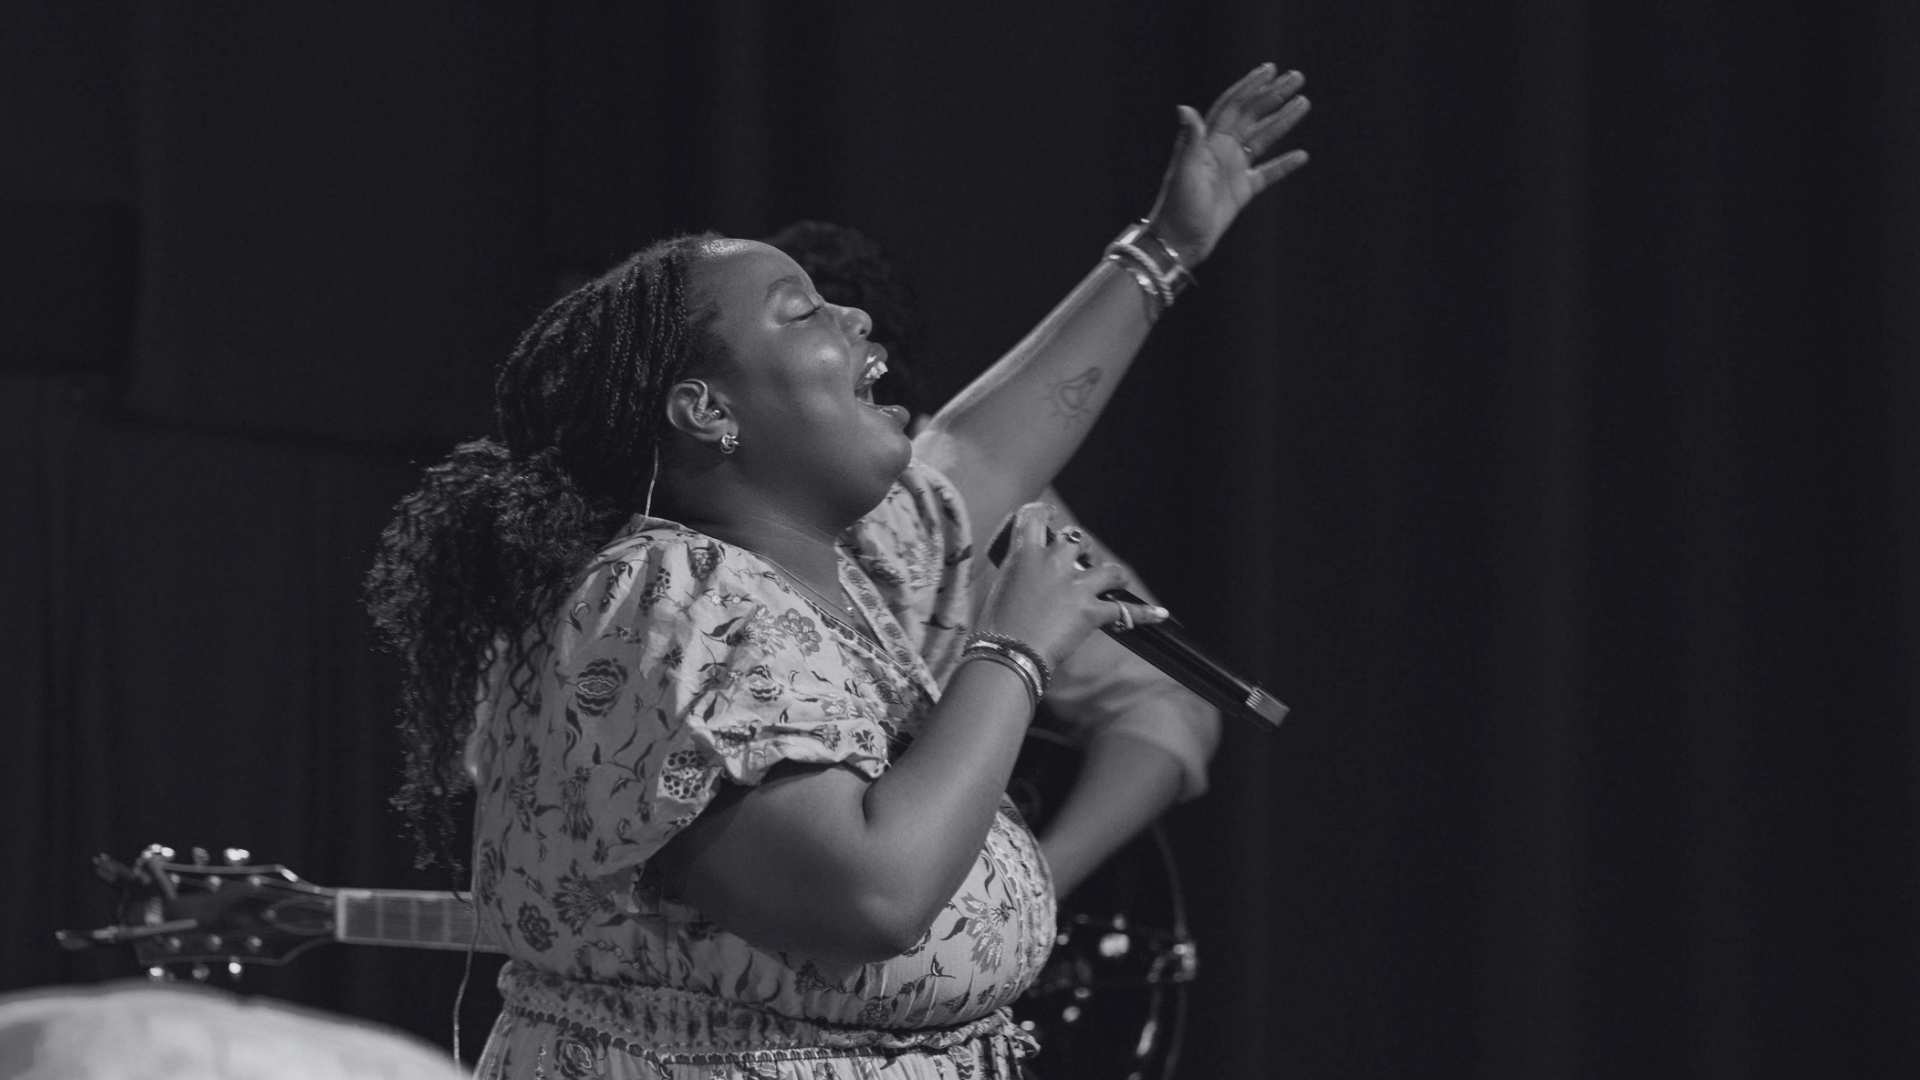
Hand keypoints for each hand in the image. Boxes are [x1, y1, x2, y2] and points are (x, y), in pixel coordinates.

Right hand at [977, 503, 1168, 667]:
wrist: (1009, 653)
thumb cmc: (995, 627)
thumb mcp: (998, 589)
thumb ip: (1016, 575)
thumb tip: (1023, 577)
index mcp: (1024, 554)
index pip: (1035, 517)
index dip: (1045, 512)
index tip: (1051, 515)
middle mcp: (1053, 563)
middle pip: (1076, 539)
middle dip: (1081, 547)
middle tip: (1080, 559)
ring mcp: (1075, 586)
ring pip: (1109, 569)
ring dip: (1113, 573)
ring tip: (1115, 578)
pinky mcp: (1091, 611)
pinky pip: (1125, 610)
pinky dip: (1144, 614)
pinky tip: (1159, 614)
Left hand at [1147, 64, 1310, 266]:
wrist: (1178, 243)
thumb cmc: (1177, 207)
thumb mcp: (1184, 172)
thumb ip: (1191, 140)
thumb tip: (1185, 108)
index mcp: (1208, 143)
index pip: (1233, 106)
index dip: (1251, 87)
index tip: (1270, 70)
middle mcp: (1221, 151)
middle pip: (1252, 116)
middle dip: (1274, 96)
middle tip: (1297, 78)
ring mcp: (1232, 170)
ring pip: (1263, 139)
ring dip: (1283, 121)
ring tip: (1304, 103)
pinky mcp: (1241, 191)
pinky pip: (1267, 173)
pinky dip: (1284, 164)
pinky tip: (1301, 155)